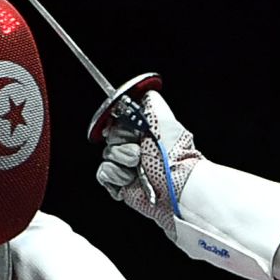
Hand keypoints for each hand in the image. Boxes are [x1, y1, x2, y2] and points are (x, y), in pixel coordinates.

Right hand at [96, 91, 203, 239]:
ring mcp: (128, 166)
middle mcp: (137, 147)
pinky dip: (115, 175)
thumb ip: (151, 102)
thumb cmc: (173, 155)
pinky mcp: (121, 184)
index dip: (119, 124)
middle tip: (138, 150)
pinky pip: (104, 174)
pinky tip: (129, 178)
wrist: (175, 188)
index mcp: (145, 131)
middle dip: (121, 143)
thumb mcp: (164, 118)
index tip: (128, 129)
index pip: (119, 121)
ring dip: (120, 160)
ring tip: (137, 166)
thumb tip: (142, 91)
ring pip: (106, 156)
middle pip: (111, 138)